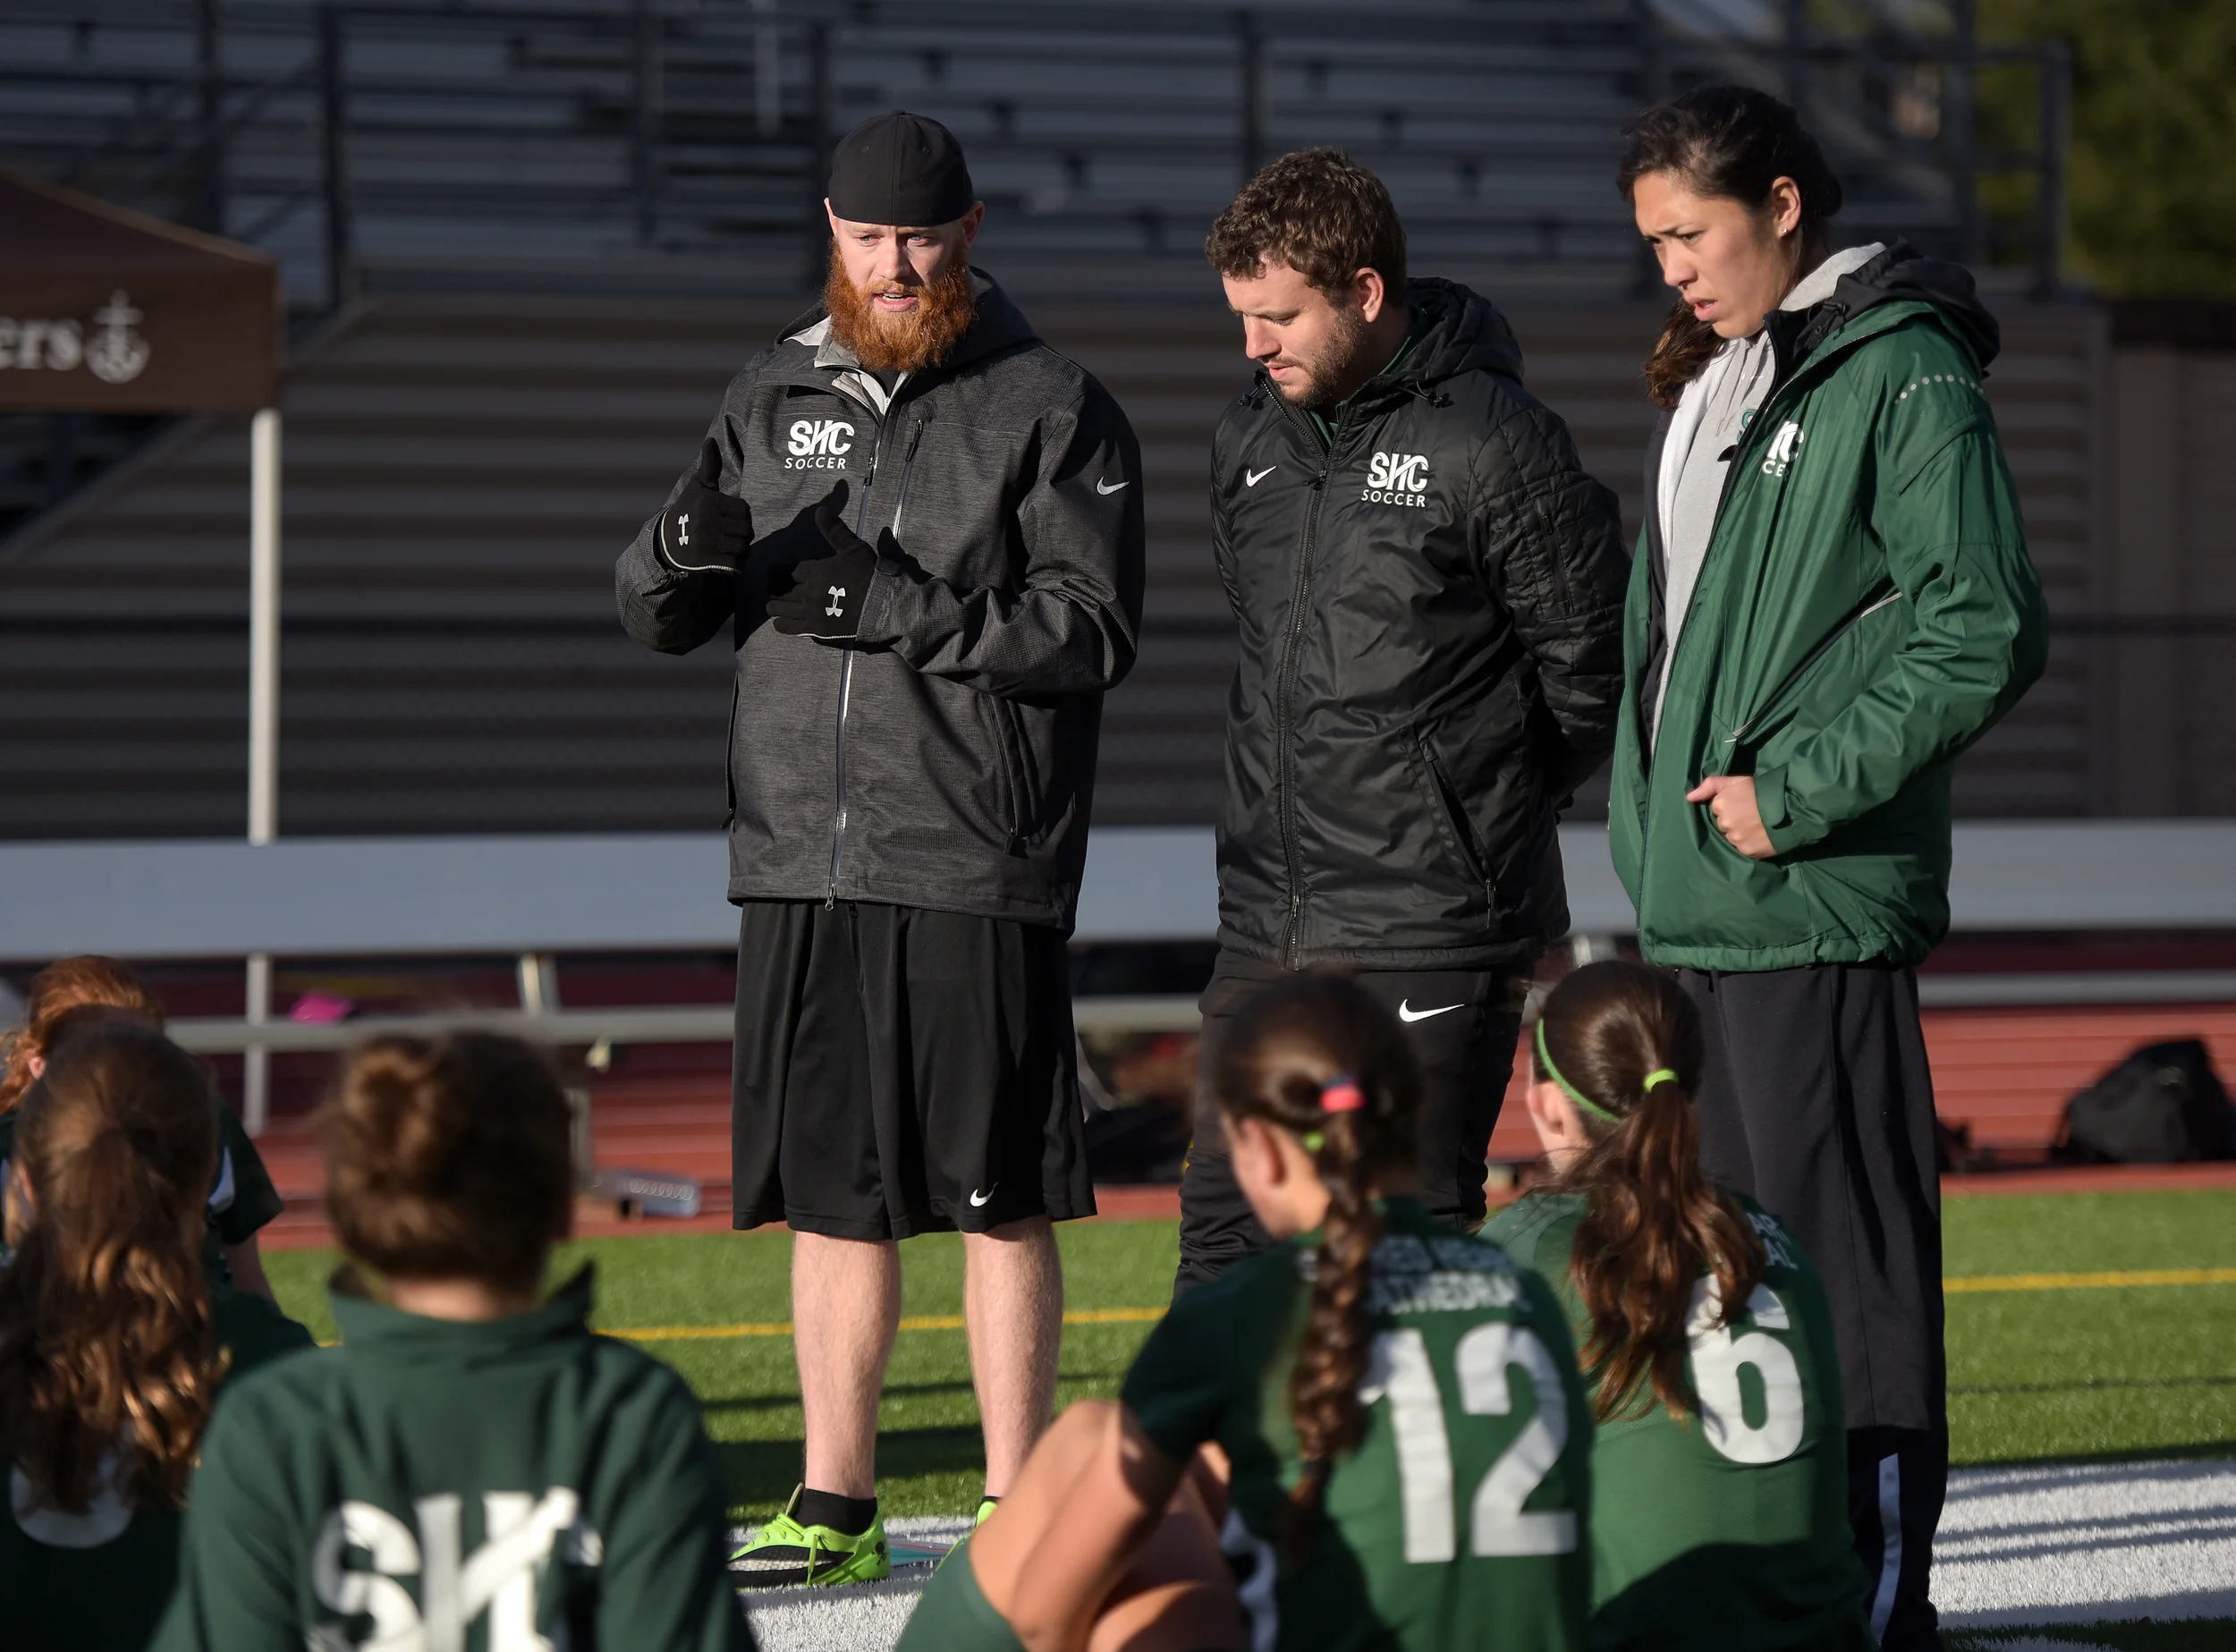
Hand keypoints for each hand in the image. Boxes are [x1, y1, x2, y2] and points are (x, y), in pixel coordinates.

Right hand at [658, 438, 752, 573]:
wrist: (665, 542)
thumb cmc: (688, 510)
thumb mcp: (698, 487)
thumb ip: (709, 465)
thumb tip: (710, 440)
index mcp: (708, 501)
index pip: (745, 510)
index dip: (741, 516)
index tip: (729, 518)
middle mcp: (706, 520)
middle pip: (747, 530)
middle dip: (743, 534)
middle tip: (731, 535)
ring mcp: (705, 542)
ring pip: (743, 548)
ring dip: (741, 551)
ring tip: (730, 547)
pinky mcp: (705, 561)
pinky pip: (735, 566)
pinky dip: (734, 567)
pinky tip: (725, 561)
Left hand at [767, 505, 877, 637]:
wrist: (881, 603)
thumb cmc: (868, 573)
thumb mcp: (852, 547)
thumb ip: (834, 530)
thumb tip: (820, 510)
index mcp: (815, 571)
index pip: (793, 571)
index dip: (784, 573)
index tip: (775, 573)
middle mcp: (808, 592)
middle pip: (786, 591)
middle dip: (776, 589)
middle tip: (768, 589)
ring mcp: (811, 612)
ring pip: (785, 609)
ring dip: (775, 607)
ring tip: (770, 607)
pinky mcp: (817, 629)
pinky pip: (793, 628)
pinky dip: (783, 626)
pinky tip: (777, 624)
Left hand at [1687, 774, 1774, 858]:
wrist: (1790, 807)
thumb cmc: (1762, 792)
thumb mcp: (1736, 781)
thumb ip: (1710, 785)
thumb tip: (1689, 798)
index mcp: (1720, 804)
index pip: (1717, 810)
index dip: (1731, 806)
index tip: (1744, 804)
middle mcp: (1724, 823)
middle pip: (1723, 825)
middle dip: (1734, 821)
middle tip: (1752, 816)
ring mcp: (1735, 838)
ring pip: (1732, 838)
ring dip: (1741, 834)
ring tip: (1757, 826)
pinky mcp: (1747, 851)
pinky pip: (1743, 849)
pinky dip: (1749, 844)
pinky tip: (1759, 836)